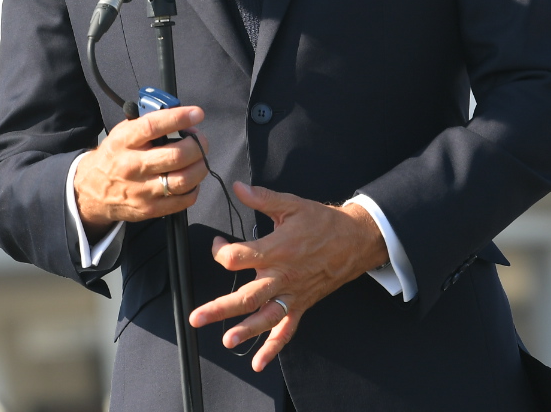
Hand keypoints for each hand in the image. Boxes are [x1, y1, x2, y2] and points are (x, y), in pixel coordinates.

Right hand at [73, 106, 207, 236]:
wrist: (92, 190)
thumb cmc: (114, 156)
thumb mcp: (122, 133)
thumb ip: (146, 123)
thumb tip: (178, 115)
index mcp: (124, 142)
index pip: (153, 126)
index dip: (178, 118)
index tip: (196, 114)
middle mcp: (132, 166)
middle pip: (176, 156)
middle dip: (197, 145)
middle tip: (200, 140)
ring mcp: (142, 191)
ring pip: (183, 180)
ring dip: (200, 166)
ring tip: (199, 158)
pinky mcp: (150, 209)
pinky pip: (183, 200)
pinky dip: (194, 187)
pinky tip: (191, 178)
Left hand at [189, 182, 387, 371]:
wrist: (354, 240)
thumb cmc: (322, 222)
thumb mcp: (292, 204)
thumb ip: (262, 198)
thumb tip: (238, 187)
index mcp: (276, 250)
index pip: (238, 258)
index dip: (220, 251)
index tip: (218, 245)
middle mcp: (282, 276)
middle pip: (247, 296)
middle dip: (220, 308)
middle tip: (197, 317)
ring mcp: (292, 295)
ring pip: (266, 317)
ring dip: (246, 331)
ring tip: (226, 341)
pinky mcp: (301, 306)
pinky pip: (287, 330)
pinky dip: (273, 348)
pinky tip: (258, 362)